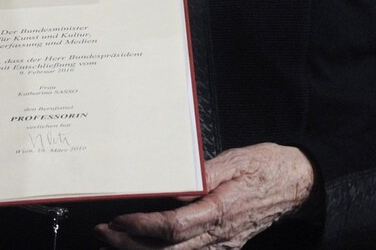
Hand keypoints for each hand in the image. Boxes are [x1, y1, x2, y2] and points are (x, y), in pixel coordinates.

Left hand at [94, 143, 314, 248]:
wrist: (298, 184)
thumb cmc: (265, 167)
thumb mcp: (232, 160)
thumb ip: (202, 174)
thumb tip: (174, 186)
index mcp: (220, 211)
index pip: (173, 227)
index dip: (142, 226)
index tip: (118, 220)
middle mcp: (220, 235)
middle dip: (131, 246)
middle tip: (103, 234)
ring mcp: (224, 244)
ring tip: (114, 242)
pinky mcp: (225, 244)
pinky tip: (146, 246)